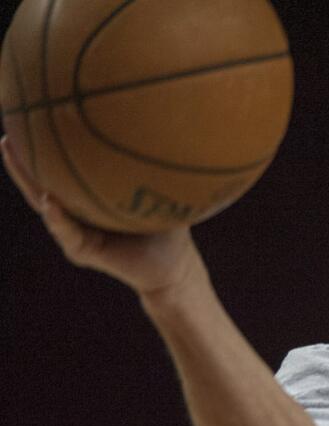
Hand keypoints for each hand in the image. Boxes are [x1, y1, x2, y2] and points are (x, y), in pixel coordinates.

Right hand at [2, 135, 204, 298]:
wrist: (175, 268)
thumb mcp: (162, 190)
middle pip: (41, 183)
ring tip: (12, 155)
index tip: (31, 118)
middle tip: (6, 134)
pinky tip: (48, 201)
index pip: (61, 170)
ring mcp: (76, 232)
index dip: (45, 148)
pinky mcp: (83, 251)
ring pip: (43, 204)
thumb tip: (163, 124)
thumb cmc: (169, 226)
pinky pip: (66, 232)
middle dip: (21, 160)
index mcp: (90, 198)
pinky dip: (56, 217)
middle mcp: (77, 213)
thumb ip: (155, 165)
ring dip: (26, 182)